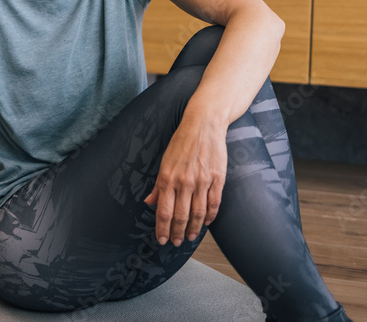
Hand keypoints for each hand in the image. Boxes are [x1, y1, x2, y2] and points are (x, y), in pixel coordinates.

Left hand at [144, 116, 226, 246]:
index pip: (164, 211)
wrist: (204, 124)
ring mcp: (202, 181)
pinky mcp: (217, 179)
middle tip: (175, 242)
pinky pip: (214, 203)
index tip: (161, 239)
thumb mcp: (165, 161)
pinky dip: (210, 216)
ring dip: (194, 229)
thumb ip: (158, 185)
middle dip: (176, 232)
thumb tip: (149, 202)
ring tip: (189, 237)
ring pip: (198, 213)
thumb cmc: (182, 141)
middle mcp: (184, 182)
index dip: (162, 228)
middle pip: (180, 216)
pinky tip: (207, 223)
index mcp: (168, 177)